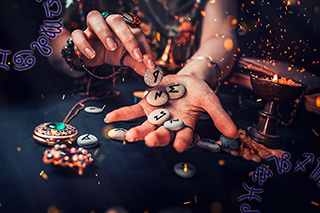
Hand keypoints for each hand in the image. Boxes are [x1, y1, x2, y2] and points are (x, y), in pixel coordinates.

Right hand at [71, 10, 154, 74]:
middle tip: (136, 56)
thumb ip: (137, 63)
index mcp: (123, 27)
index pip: (136, 32)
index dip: (145, 48)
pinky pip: (77, 34)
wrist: (91, 54)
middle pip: (117, 20)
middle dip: (128, 37)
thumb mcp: (125, 58)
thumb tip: (150, 72)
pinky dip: (83, 43)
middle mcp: (108, 23)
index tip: (150, 65)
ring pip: (94, 18)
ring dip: (104, 32)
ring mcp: (92, 27)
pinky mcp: (79, 35)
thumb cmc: (111, 52)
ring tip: (112, 47)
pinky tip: (91, 55)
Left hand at [104, 74, 237, 151]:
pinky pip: (132, 111)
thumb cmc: (199, 92)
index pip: (184, 136)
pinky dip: (121, 114)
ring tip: (129, 136)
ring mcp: (155, 116)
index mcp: (185, 125)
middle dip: (156, 138)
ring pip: (145, 126)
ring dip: (137, 131)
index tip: (179, 146)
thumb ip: (219, 116)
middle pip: (162, 134)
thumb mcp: (210, 101)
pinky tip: (110, 119)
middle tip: (151, 141)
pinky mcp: (145, 106)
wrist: (187, 80)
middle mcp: (168, 124)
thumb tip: (234, 134)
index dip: (182, 141)